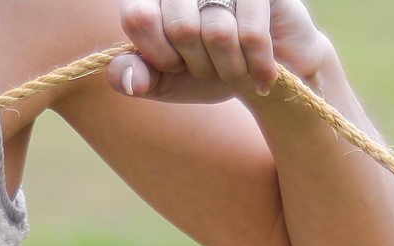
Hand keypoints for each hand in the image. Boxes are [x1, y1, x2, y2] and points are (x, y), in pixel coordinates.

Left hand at [113, 0, 331, 102]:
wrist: (266, 77)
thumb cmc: (209, 72)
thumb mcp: (163, 81)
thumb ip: (133, 76)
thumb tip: (127, 79)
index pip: (139, 17)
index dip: (158, 54)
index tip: (175, 64)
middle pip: (181, 28)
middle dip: (198, 65)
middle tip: (210, 67)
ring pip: (217, 33)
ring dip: (229, 68)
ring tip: (236, 67)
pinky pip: (251, 35)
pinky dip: (256, 67)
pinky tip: (262, 79)